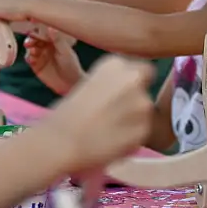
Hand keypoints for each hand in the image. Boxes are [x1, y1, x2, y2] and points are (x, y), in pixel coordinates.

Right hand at [25, 28, 83, 95]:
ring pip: (30, 48)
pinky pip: (29, 59)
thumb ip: (58, 40)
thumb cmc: (72, 66)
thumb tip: (50, 27)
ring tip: (33, 52)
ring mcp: (40, 55)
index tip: (34, 31)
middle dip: (31, 39)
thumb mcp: (66, 52)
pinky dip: (28, 58)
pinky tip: (31, 60)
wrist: (71, 84)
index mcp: (54, 41)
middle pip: (34, 39)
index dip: (38, 31)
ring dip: (30, 48)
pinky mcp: (36, 65)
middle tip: (30, 42)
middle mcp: (46, 46)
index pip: (43, 32)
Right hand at [49, 55, 153, 170]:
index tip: (119, 94)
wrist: (61, 143)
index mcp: (115, 64)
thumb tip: (121, 94)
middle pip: (145, 91)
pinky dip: (131, 139)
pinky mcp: (144, 130)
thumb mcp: (88, 85)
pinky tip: (111, 143)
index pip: (142, 69)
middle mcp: (133, 79)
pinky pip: (141, 134)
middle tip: (113, 115)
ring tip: (109, 132)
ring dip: (133, 121)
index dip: (133, 83)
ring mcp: (142, 105)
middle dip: (134, 102)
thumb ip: (111, 84)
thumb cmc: (64, 115)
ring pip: (145, 114)